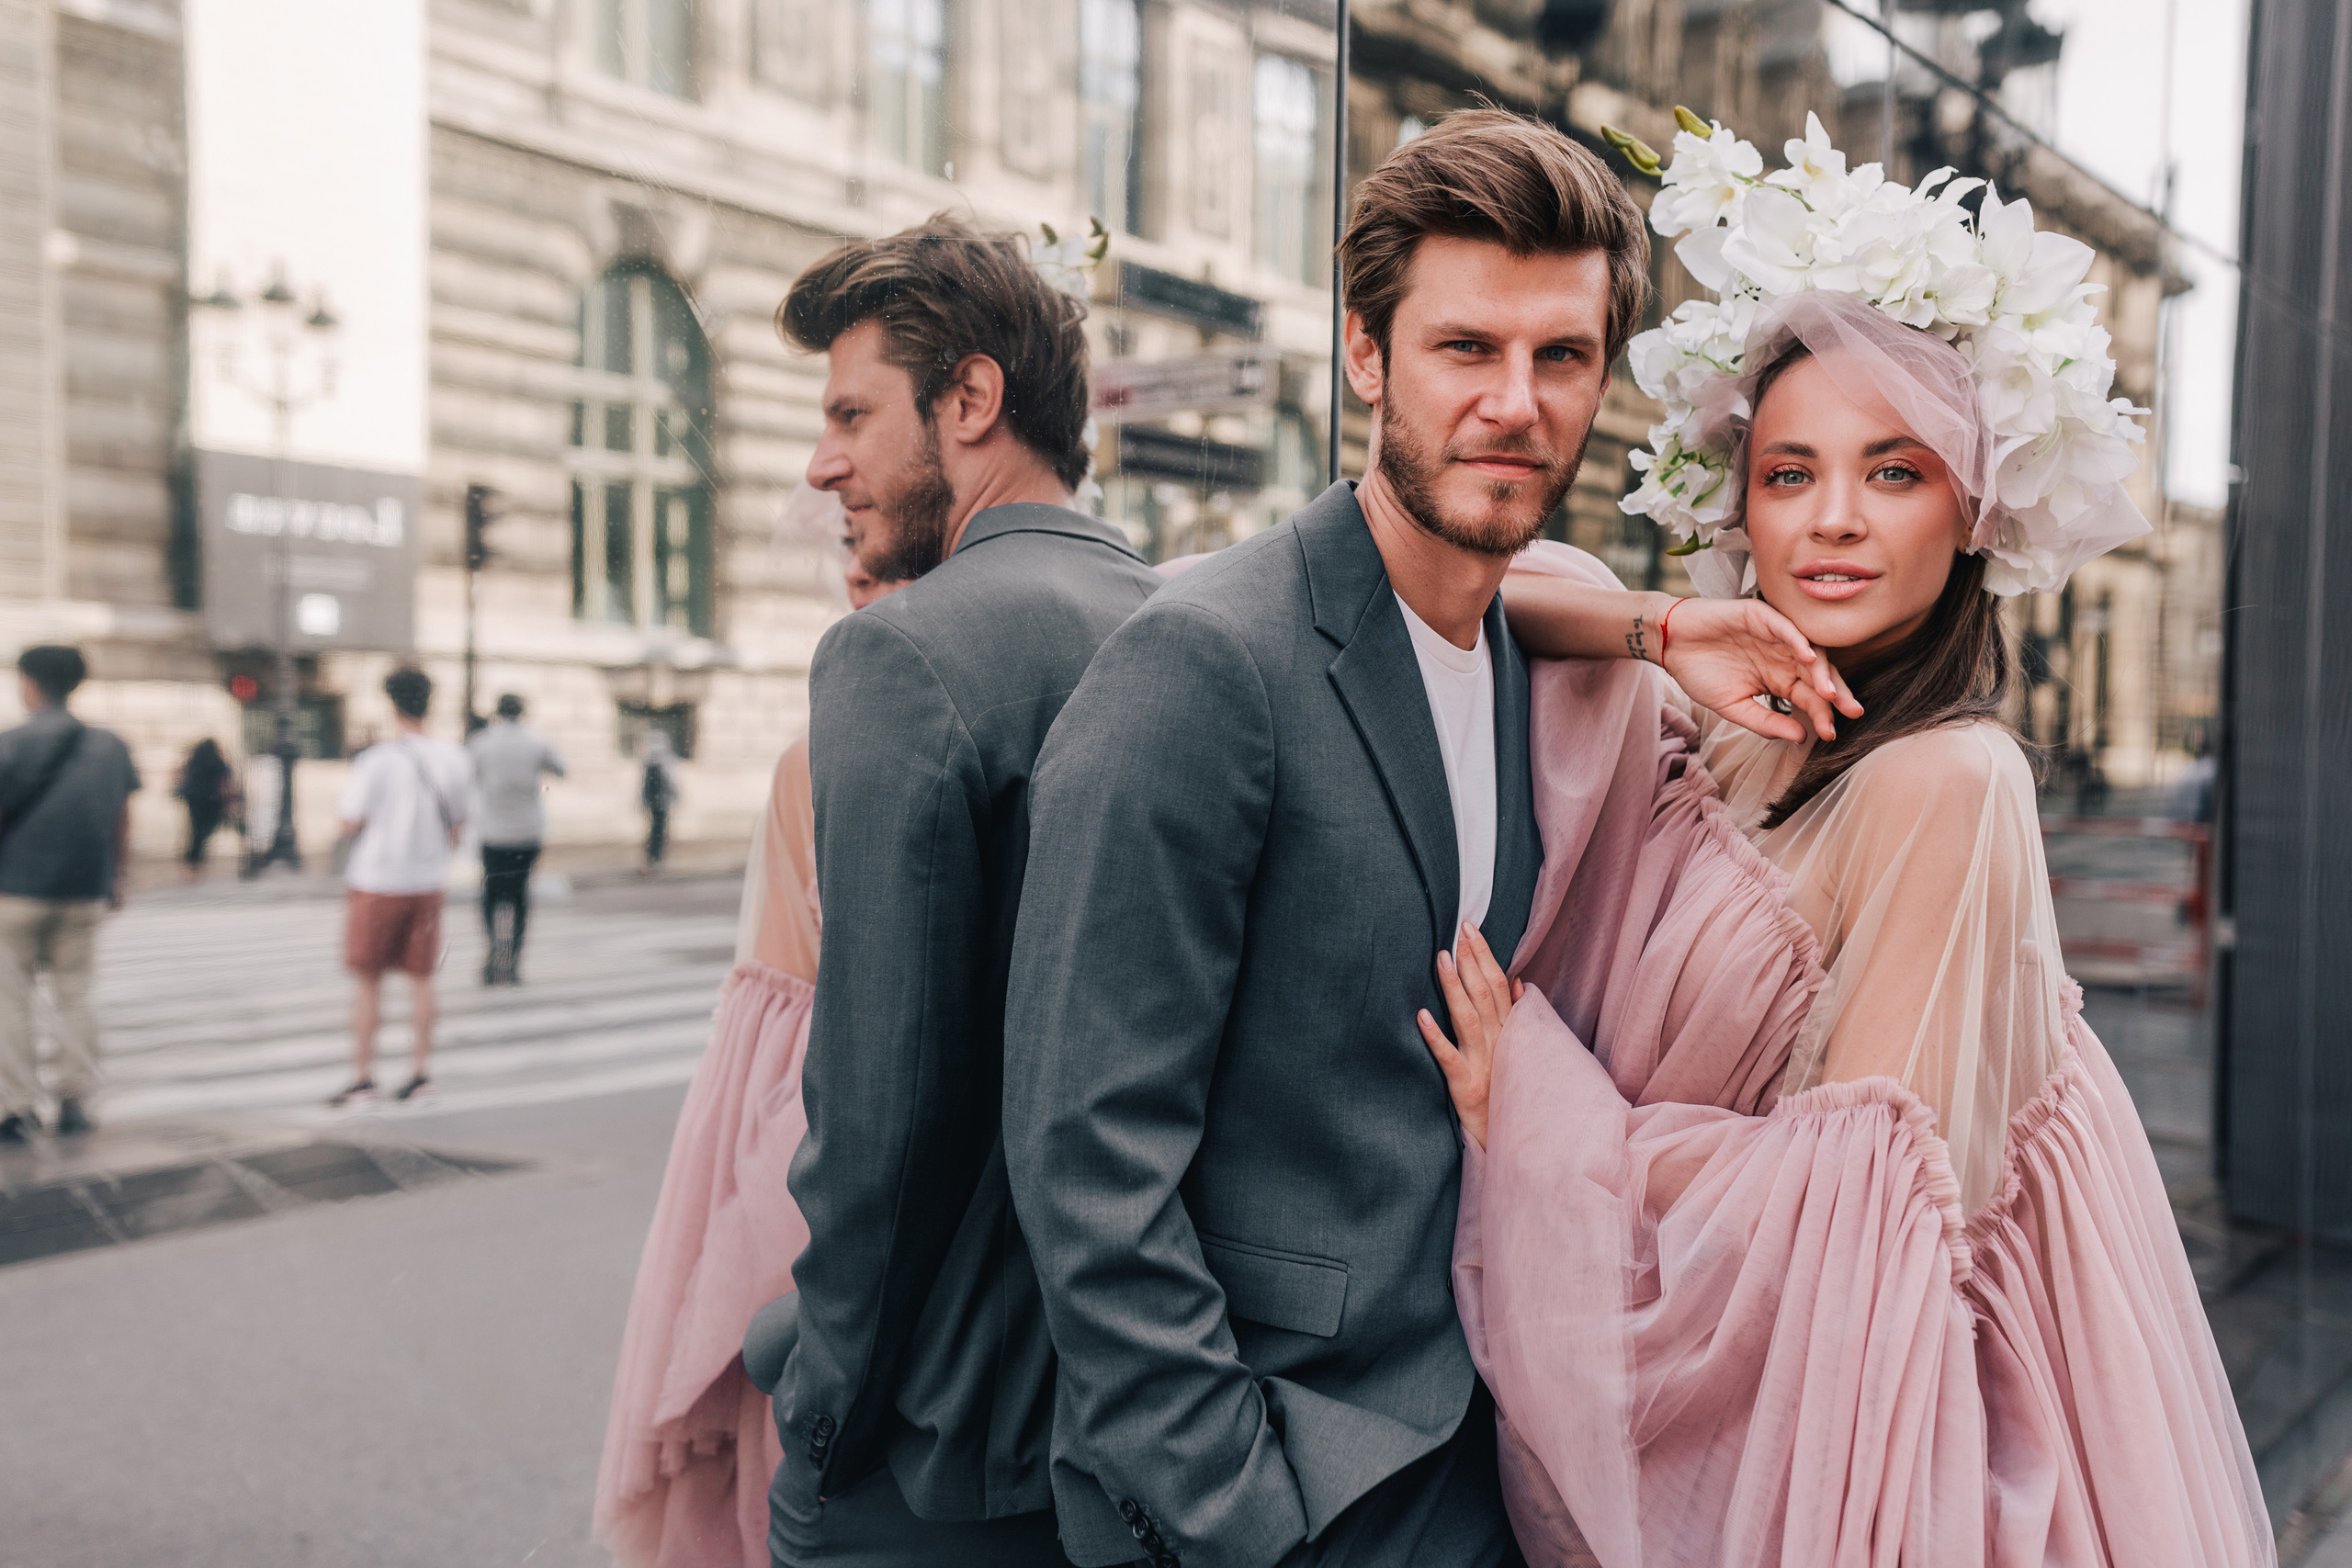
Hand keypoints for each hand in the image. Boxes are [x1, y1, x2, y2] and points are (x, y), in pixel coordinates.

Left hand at [1416, 923, 1522, 1150]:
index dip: (1485, 955)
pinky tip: (1420, 1016)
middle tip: (1457, 932)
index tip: (1470, 930)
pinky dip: (1435, 1037)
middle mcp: (1499, 1042)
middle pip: (1485, 994)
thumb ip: (1519, 1016)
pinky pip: (1448, 1057)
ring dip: (1453, 987)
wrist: (1507, 1134)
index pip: (1499, 984)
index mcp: (1511, 1031)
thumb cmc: (1509, 1088)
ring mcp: (1482, 1062)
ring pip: (1468, 1018)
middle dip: (1470, 960)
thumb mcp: (1520, 1050)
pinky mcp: (1464, 1084)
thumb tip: (1519, 983)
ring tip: (1440, 959)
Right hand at [1657, 597, 1862, 743]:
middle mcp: (1783, 657)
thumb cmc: (1699, 673)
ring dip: (1821, 671)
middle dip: (1836, 694)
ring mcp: (1775, 636)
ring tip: (1829, 693)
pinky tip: (1807, 658)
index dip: (1822, 715)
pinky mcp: (1761, 616)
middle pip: (1818, 675)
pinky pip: (1787, 628)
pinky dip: (1798, 641)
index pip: (1809, 697)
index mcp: (1779, 679)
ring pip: (1809, 652)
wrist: (1670, 644)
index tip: (1829, 734)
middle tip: (1852, 711)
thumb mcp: (1734, 707)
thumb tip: (1801, 737)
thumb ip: (1766, 722)